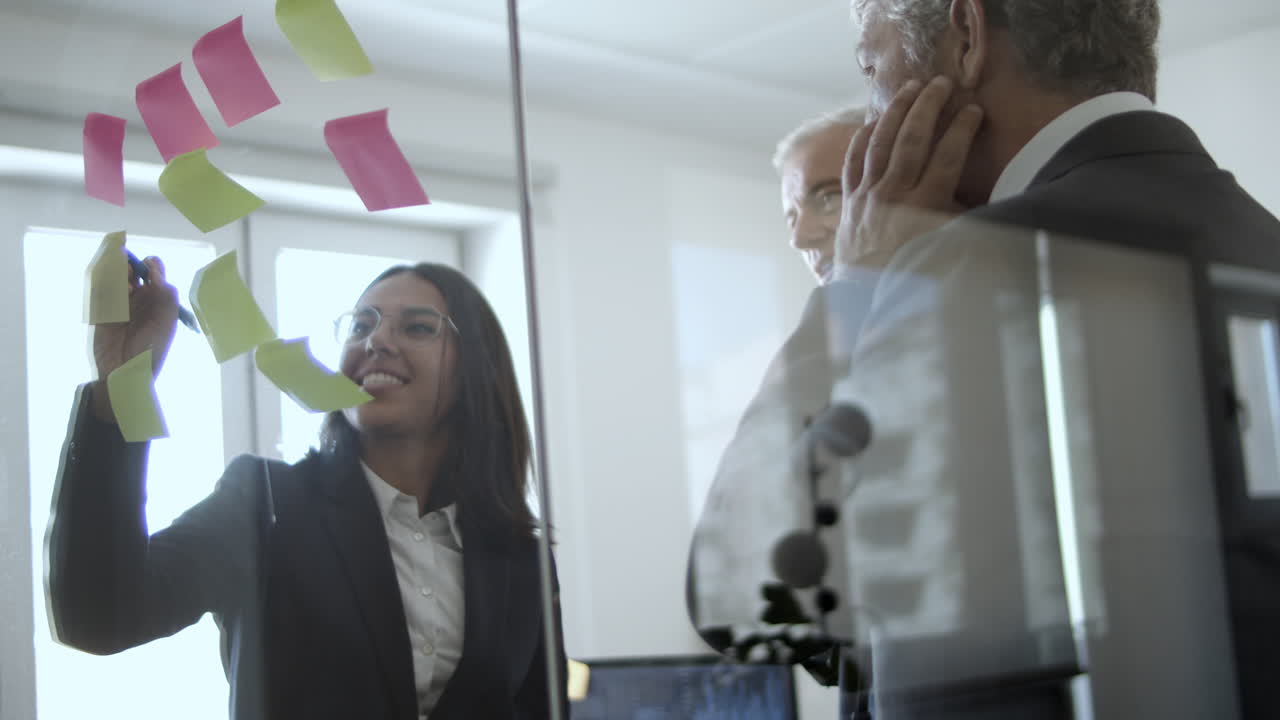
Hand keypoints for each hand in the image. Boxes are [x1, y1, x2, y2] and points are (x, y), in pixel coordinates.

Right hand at [90, 255, 179, 422]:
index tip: (148, 268)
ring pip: (114, 278)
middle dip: (129, 265)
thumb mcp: (166, 321)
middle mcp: (139, 298)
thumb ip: (165, 294)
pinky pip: (99, 291)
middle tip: (130, 273)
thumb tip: (155, 269)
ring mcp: (119, 304)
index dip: (150, 265)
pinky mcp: (100, 311)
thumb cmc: (152, 348)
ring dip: (116, 275)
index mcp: (158, 299)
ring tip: (122, 287)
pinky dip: (102, 287)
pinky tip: (110, 297)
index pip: (154, 271)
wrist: (127, 372)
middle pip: (131, 269)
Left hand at [834, 76, 983, 270]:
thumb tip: (998, 200)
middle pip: (912, 139)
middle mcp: (893, 196)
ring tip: (911, 88)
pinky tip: (875, 120)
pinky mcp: (849, 201)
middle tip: (942, 83)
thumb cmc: (916, 274)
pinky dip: (864, 137)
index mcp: (924, 207)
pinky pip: (854, 161)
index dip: (962, 129)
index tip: (974, 109)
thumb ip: (967, 220)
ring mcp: (867, 196)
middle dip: (929, 106)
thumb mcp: (948, 248)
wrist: (867, 298)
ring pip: (881, 142)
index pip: (947, 156)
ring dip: (897, 111)